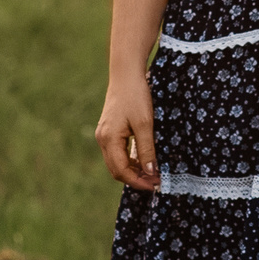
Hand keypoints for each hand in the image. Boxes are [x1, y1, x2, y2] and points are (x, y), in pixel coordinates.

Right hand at [95, 74, 159, 190]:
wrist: (126, 74)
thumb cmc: (136, 96)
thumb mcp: (145, 124)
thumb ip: (146, 149)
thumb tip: (150, 172)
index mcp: (109, 139)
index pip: (121, 171)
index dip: (138, 181)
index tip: (154, 185)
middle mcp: (103, 139)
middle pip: (116, 169)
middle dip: (135, 179)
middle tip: (155, 182)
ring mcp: (105, 134)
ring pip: (117, 162)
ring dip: (133, 170)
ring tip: (152, 173)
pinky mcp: (110, 130)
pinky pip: (117, 152)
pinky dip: (130, 159)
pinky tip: (144, 160)